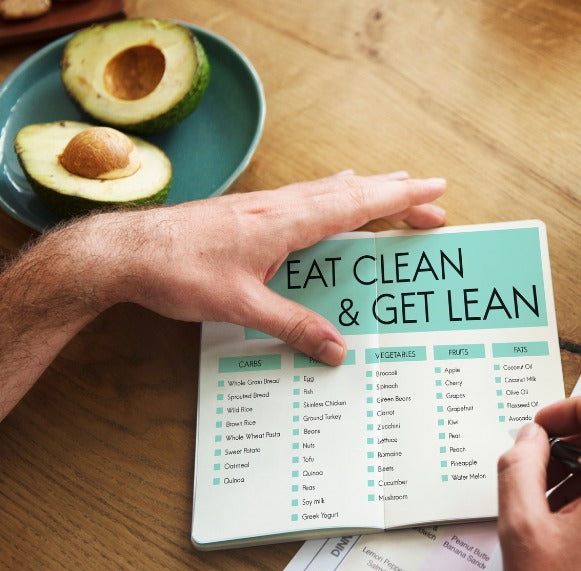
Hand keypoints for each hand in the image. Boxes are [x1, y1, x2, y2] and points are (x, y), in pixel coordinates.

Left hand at [77, 170, 445, 363]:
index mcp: (286, 222)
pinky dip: (336, 195)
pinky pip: (308, 196)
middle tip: (434, 203)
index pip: (357, 205)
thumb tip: (337, 350)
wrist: (125, 251)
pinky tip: (333, 195)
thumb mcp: (240, 306)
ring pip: (330, 190)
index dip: (400, 199)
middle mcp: (280, 206)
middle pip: (352, 193)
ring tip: (395, 189)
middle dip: (396, 197)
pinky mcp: (250, 213)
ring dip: (368, 192)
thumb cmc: (177, 272)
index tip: (435, 191)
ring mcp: (265, 206)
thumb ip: (293, 326)